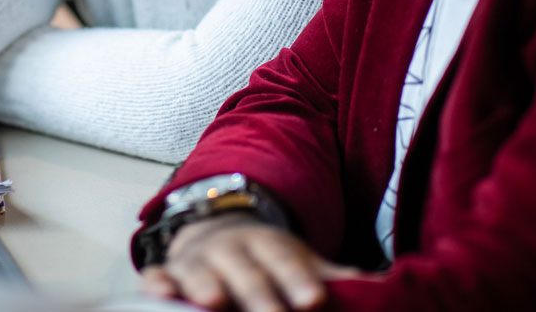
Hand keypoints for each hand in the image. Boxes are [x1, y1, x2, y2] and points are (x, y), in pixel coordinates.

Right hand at [139, 213, 364, 311]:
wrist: (217, 232)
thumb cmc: (267, 260)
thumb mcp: (299, 261)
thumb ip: (330, 277)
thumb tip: (380, 287)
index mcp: (268, 244)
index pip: (286, 260)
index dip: (299, 278)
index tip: (315, 300)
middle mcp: (231, 249)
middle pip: (246, 272)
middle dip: (258, 294)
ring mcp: (197, 260)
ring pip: (200, 272)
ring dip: (204, 286)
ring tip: (214, 304)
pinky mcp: (167, 273)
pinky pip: (156, 277)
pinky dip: (155, 285)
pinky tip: (158, 294)